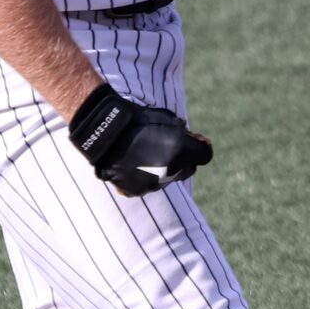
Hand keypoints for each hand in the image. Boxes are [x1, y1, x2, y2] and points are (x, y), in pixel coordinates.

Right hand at [69, 83, 212, 195]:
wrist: (103, 131)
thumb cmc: (137, 120)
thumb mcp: (166, 117)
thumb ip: (184, 131)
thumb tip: (194, 138)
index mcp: (181, 151)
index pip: (205, 155)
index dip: (200, 146)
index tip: (193, 140)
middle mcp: (170, 171)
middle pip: (188, 169)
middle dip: (183, 159)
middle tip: (169, 147)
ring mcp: (153, 184)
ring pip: (168, 179)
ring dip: (164, 169)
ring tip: (146, 154)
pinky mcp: (136, 191)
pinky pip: (148, 185)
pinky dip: (145, 177)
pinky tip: (134, 164)